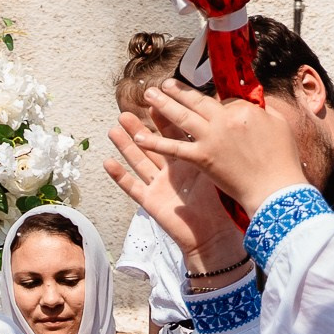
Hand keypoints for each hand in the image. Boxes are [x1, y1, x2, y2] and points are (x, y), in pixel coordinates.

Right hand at [104, 110, 247, 275]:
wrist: (214, 235)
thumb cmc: (221, 206)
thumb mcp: (219, 171)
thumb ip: (217, 148)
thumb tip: (226, 122)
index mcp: (189, 161)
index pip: (174, 134)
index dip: (165, 117)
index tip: (158, 99)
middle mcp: (170, 171)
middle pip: (152, 144)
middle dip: (139, 127)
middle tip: (127, 110)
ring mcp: (158, 185)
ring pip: (138, 160)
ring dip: (125, 145)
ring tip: (114, 128)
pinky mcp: (150, 201)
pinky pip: (131, 186)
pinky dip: (119, 175)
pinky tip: (108, 162)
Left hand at [138, 79, 305, 215]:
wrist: (275, 188)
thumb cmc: (282, 159)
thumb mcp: (278, 125)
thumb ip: (260, 112)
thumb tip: (250, 105)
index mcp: (245, 111)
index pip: (223, 101)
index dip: (217, 104)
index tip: (211, 106)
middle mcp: (224, 121)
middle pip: (197, 102)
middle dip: (178, 91)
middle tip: (163, 84)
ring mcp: (211, 139)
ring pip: (181, 118)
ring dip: (163, 105)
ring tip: (148, 95)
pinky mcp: (201, 158)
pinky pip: (173, 148)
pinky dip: (154, 142)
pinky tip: (137, 138)